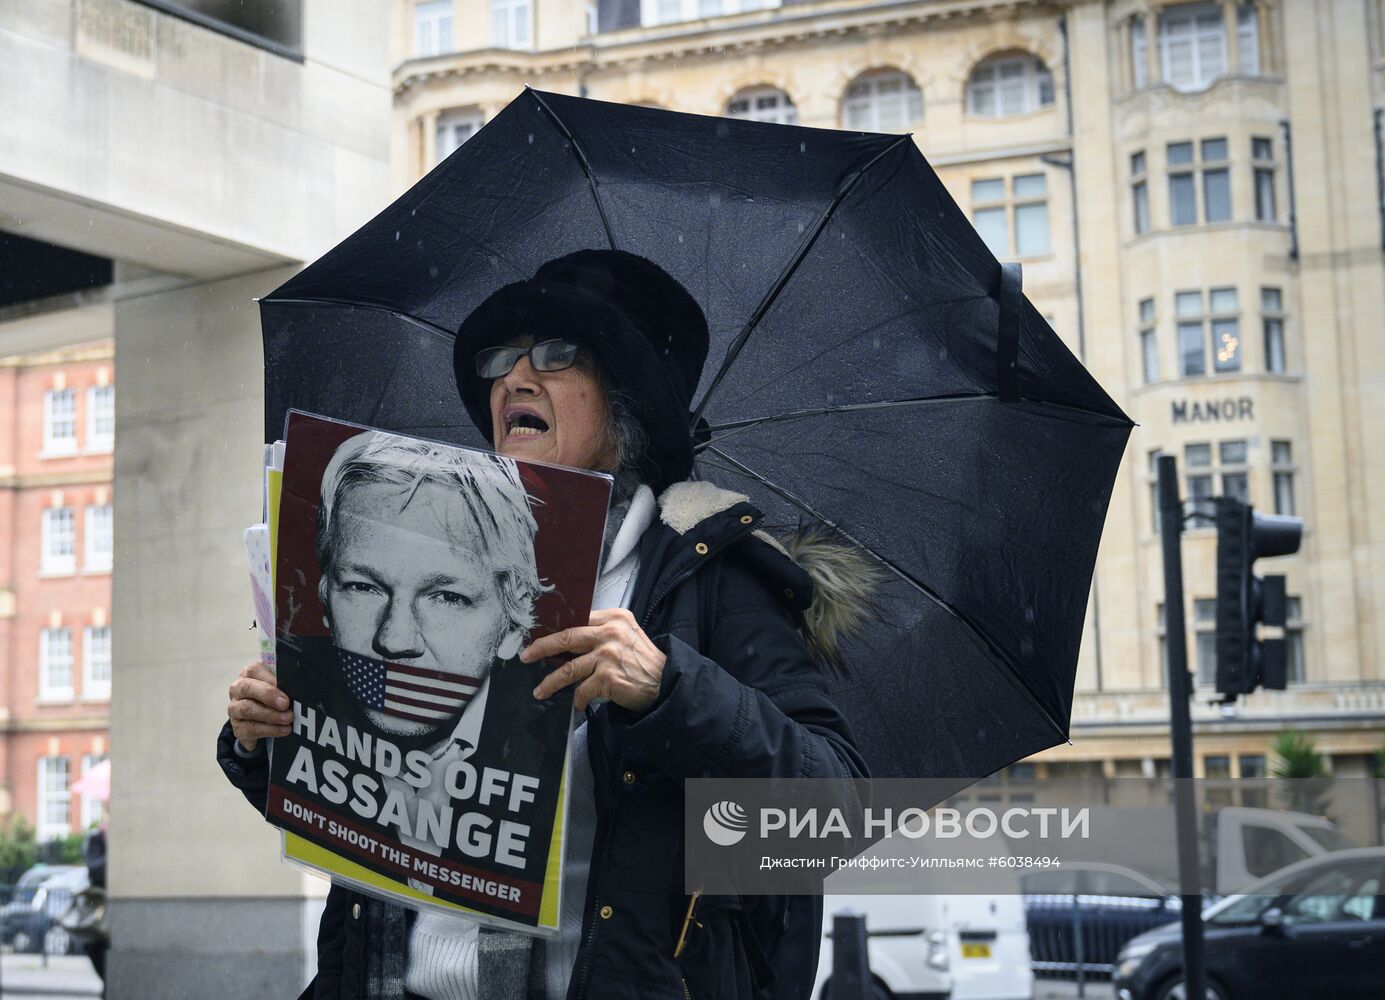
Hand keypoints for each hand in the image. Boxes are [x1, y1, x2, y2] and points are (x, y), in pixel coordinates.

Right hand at [228, 661, 292, 751]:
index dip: (270, 680)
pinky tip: (284, 730)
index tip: (285, 689)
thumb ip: (286, 683)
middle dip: (268, 695)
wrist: (261, 722)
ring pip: (247, 709)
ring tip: (288, 719)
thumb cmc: (275, 697)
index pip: (254, 671)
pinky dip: (269, 730)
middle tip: (286, 704)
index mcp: (249, 675)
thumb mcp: (281, 686)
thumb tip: (300, 685)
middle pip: (247, 688)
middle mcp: (238, 690)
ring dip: (270, 715)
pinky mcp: (237, 728)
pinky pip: (250, 729)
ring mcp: (234, 709)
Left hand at [524, 608, 666, 712]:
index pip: (577, 619)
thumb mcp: (627, 634)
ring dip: (550, 683)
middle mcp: (610, 633)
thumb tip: (568, 641)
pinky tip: (578, 703)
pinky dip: (577, 699)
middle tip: (526, 656)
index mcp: (614, 618)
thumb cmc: (645, 661)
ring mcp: (608, 656)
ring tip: (540, 691)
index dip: (555, 628)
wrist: (666, 682)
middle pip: (566, 638)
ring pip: (568, 669)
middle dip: (541, 648)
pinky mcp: (608, 678)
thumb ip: (602, 631)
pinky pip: (582, 690)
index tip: (539, 636)